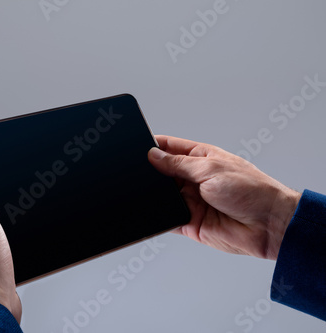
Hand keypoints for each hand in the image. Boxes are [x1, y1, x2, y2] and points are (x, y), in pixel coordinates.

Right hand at [148, 135, 300, 259]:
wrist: (269, 225)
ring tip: (143, 192)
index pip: (170, 147)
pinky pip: (166, 218)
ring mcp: (190, 200)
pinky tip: (151, 212)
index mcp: (201, 158)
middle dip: (149, 171)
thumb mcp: (210, 169)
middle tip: (136, 171)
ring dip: (153, 195)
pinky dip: (157, 216)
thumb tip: (153, 155)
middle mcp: (194, 178)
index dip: (153, 145)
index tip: (135, 145)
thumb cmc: (252, 191)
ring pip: (161, 195)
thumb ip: (179, 164)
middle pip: (162, 172)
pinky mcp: (189, 222)